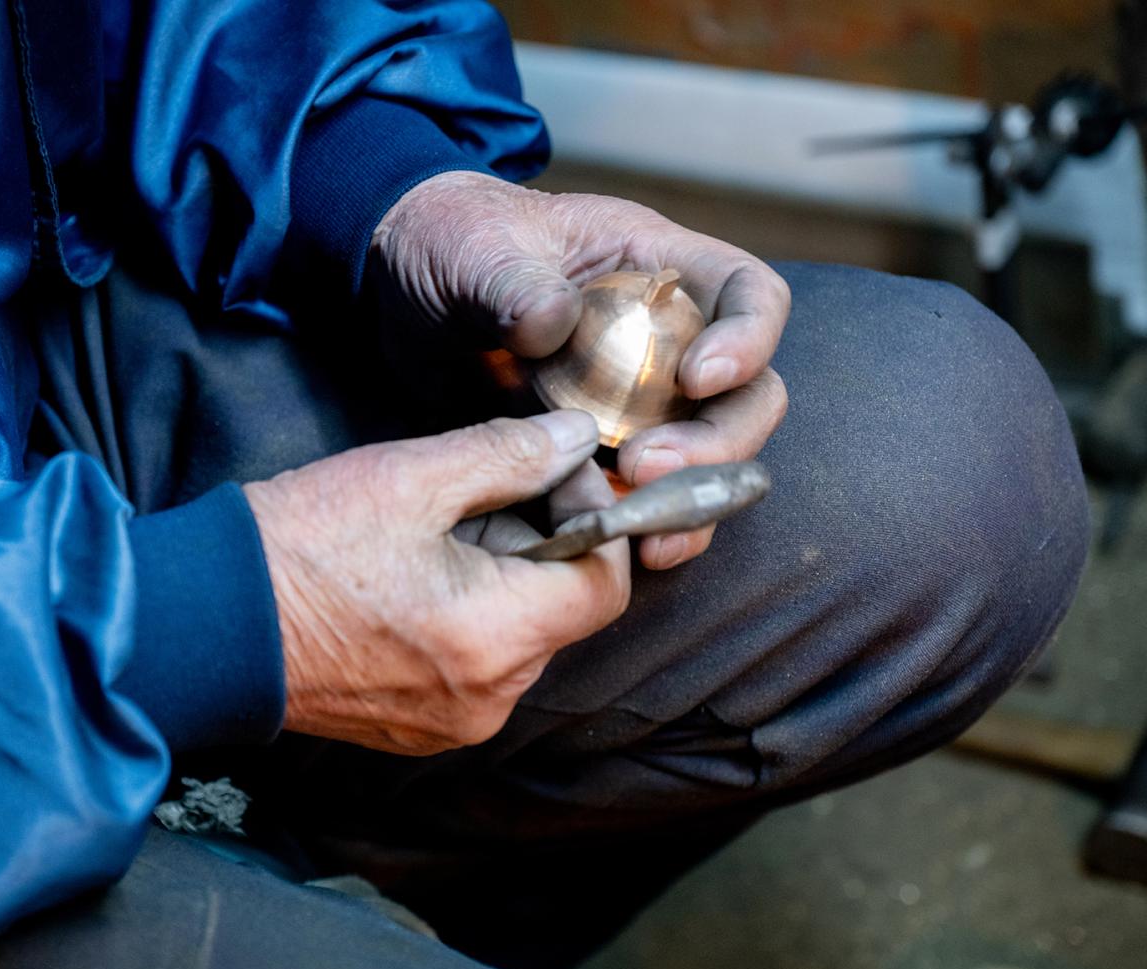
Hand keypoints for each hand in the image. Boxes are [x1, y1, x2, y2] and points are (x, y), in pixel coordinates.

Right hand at [243, 410, 628, 755]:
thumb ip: (509, 454)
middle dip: (537, 540)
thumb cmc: (297, 549)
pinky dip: (467, 617)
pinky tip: (409, 580)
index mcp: (493, 639)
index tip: (557, 474)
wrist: (202, 624)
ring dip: (499, 577)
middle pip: (562, 609)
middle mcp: (487, 699)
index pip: (606, 585)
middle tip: (473, 492)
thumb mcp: (409, 478)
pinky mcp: (419, 729)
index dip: (597, 519)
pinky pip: (477, 665)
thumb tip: (576, 440)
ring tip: (428, 535)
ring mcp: (453, 723)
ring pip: (519, 635)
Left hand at [370, 170, 789, 569]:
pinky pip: (647, 498)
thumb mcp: (471, 248)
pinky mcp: (603, 454)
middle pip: (746, 396)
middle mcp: (668, 338)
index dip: (748, 340)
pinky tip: (613, 547)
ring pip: (708, 459)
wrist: (397, 296)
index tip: (697, 379)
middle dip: (717, 442)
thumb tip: (553, 324)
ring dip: (688, 500)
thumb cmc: (451, 244)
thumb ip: (514, 281)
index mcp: (657, 268)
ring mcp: (640, 402)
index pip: (750, 295)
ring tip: (640, 529)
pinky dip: (643, 526)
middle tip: (649, 469)